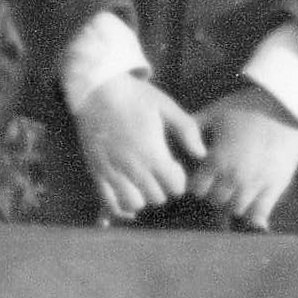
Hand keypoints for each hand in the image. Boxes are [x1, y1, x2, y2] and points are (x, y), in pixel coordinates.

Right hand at [72, 72, 204, 219]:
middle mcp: (132, 166)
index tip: (175, 168)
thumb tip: (202, 153)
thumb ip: (188, 131)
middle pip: (156, 197)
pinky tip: (129, 202)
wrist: (97, 89)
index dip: (179, 181)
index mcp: (152, 152)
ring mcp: (111, 171)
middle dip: (163, 189)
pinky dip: (120, 207)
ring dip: (143, 198)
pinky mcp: (95, 171)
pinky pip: (107, 201)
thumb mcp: (167, 107)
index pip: (174, 186)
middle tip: (161, 176)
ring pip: (133, 203)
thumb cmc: (136, 96)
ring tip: (144, 184)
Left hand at [189, 85, 297, 229]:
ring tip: (236, 192)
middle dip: (214, 194)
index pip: (196, 189)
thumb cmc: (249, 106)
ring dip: (233, 203)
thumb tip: (175, 136)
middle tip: (219, 184)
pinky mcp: (276, 185)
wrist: (289, 106)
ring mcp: (256, 183)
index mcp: (216, 160)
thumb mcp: (216, 112)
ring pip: (236, 209)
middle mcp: (234, 176)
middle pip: (215, 201)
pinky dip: (254, 216)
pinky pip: (260, 212)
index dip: (197, 184)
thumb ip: (193, 128)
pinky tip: (253, 212)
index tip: (203, 177)